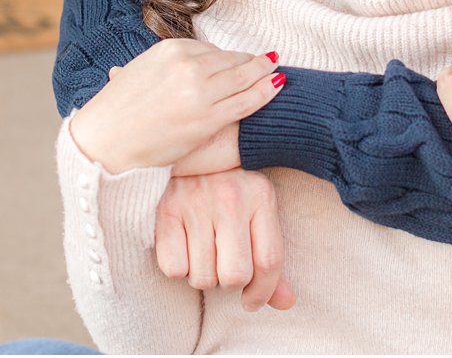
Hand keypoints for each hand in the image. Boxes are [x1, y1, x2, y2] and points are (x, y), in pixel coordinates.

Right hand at [69, 39, 282, 172]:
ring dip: (263, 72)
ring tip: (276, 69)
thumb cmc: (116, 112)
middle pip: (230, 59)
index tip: (238, 59)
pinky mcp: (207, 119)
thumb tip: (174, 63)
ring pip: (242, 76)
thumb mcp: (137, 72)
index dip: (226, 56)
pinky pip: (245, 101)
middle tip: (268, 59)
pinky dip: (265, 91)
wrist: (104, 143)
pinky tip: (277, 85)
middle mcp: (187, 65)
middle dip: (250, 60)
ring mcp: (199, 92)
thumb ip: (163, 65)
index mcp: (170, 50)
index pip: (210, 49)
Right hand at [154, 170, 295, 312]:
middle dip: (228, 281)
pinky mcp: (165, 210)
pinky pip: (174, 269)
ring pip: (203, 277)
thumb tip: (286, 303)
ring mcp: (196, 202)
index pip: (269, 262)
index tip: (251, 301)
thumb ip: (268, 258)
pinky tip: (182, 246)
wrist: (190, 149)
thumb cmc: (229, 189)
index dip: (262, 292)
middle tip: (222, 263)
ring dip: (202, 275)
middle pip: (235, 275)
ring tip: (201, 250)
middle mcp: (230, 197)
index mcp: (261, 195)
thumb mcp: (256, 213)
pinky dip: (178, 267)